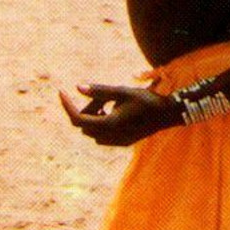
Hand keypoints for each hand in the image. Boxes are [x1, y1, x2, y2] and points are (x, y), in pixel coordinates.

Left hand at [59, 84, 180, 147]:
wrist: (169, 114)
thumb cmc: (146, 100)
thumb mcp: (122, 91)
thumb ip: (99, 90)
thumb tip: (77, 87)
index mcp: (109, 124)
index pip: (77, 118)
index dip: (67, 105)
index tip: (61, 91)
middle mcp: (111, 137)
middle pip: (83, 125)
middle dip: (85, 109)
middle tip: (101, 97)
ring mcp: (117, 142)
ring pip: (91, 131)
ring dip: (93, 116)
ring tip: (108, 102)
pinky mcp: (122, 142)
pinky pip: (101, 135)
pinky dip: (100, 123)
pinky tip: (113, 111)